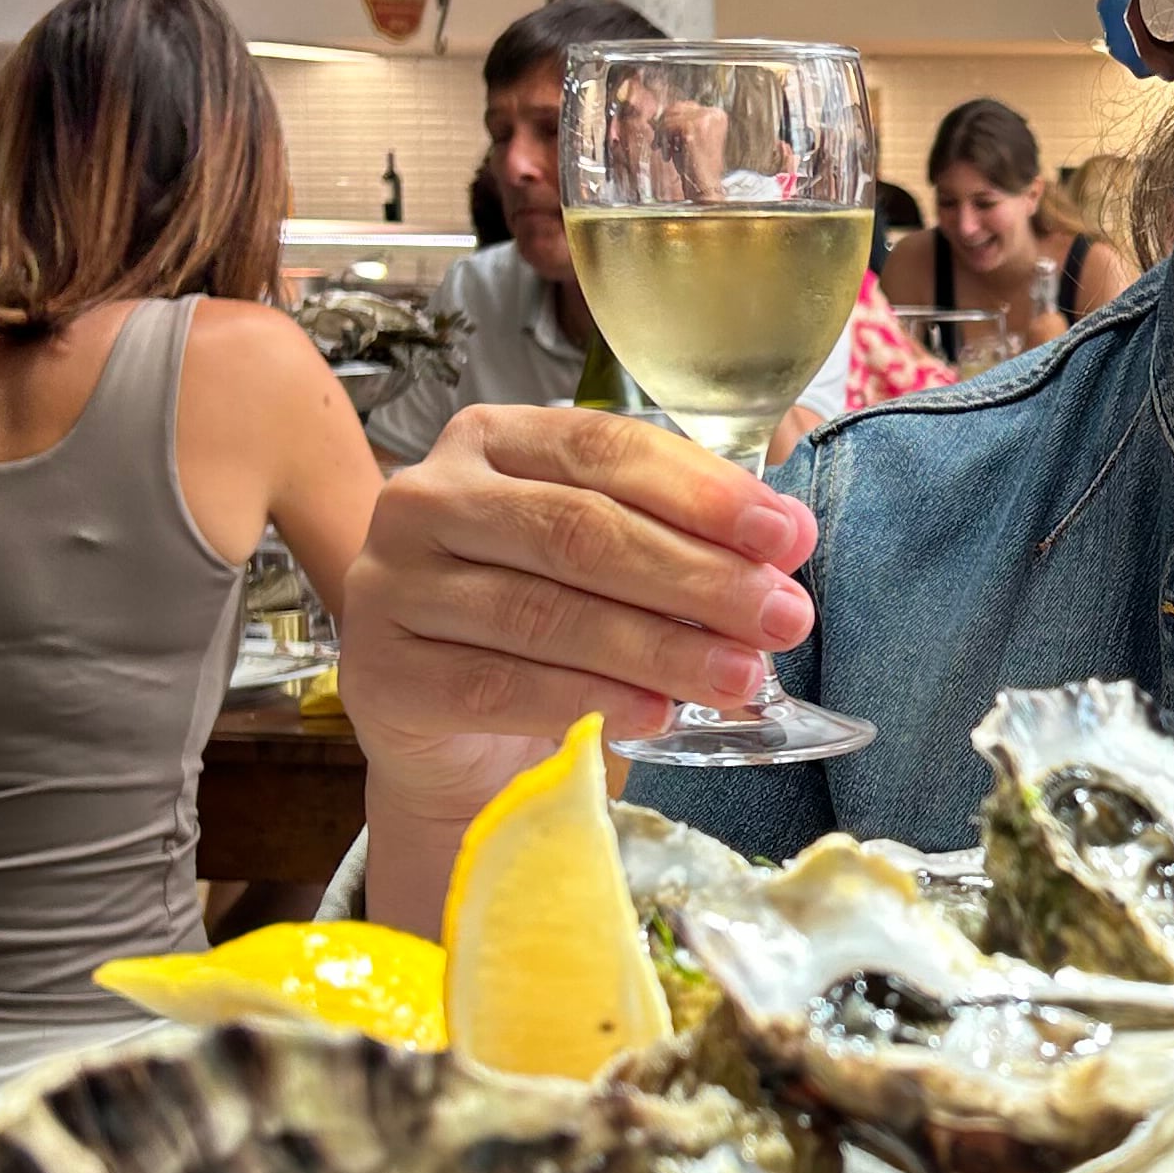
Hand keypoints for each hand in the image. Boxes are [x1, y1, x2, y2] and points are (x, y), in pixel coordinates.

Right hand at [339, 404, 818, 789]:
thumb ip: (681, 532)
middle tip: (782, 618)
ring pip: (545, 612)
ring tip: (740, 676)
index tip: (789, 537)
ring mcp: (393, 583)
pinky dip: (588, 700)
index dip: (703, 494)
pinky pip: (500, 685)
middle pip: (579, 530)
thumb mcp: (605, 557)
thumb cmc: (544, 624)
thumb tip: (787, 535)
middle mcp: (430, 497)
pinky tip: (658, 716)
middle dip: (697, 577)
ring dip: (659, 648)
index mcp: (493, 440)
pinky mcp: (383, 672)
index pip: (605, 449)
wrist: (451, 732)